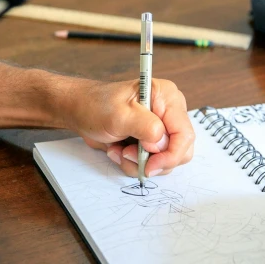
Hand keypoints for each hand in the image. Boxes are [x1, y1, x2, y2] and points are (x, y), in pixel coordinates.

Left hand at [64, 78, 194, 176]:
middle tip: (127, 154)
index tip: (150, 165)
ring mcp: (162, 128)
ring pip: (166, 161)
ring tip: (118, 150)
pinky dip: (134, 163)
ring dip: (139, 162)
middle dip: (153, 160)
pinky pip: (153, 163)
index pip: (184, 134)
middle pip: (180, 151)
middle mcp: (169, 113)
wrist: (80, 110)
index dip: (170, 154)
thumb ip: (146, 127)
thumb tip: (161, 143)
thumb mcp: (119, 115)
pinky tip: (118, 150)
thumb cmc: (96, 105)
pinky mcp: (152, 141)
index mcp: (167, 98)